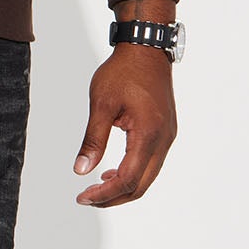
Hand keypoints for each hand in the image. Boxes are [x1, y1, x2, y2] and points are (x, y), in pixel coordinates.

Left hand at [73, 47, 176, 207]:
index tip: (82, 197)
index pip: (128, 179)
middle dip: (113, 197)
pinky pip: (151, 163)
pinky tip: (112, 171)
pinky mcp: (165, 132)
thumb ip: (93, 140)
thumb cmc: (123, 72)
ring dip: (123, 187)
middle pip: (140, 185)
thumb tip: (81, 171)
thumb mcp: (101, 105)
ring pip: (147, 177)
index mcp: (148, 134)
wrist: (146, 50)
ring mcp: (167, 137)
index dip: (105, 194)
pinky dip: (132, 174)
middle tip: (86, 198)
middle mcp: (163, 140)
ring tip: (96, 187)